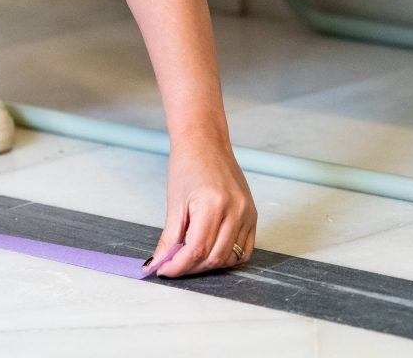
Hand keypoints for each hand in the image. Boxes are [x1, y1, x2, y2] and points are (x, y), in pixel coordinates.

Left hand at [147, 138, 256, 277]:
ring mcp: (247, 213)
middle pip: (214, 257)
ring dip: (208, 266)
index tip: (163, 270)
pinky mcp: (253, 214)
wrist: (205, 142)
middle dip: (191, 268)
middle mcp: (235, 210)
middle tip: (173, 267)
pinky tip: (210, 254)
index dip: (178, 266)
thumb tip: (159, 262)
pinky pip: (245, 249)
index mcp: (212, 205)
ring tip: (189, 260)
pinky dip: (227, 258)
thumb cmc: (187, 166)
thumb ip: (169, 237)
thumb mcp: (174, 202)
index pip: (196, 250)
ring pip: (230, 257)